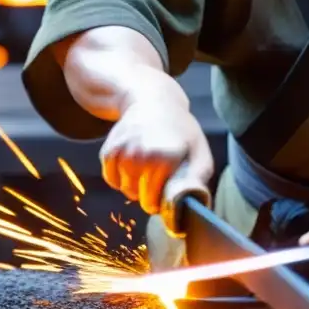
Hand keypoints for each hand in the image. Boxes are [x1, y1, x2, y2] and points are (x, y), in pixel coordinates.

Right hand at [99, 99, 213, 215]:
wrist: (152, 101)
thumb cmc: (180, 130)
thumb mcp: (199, 151)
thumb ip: (197, 179)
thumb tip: (190, 208)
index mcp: (166, 157)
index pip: (156, 202)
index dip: (162, 202)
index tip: (168, 194)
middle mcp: (141, 155)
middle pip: (141, 198)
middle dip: (150, 196)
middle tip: (161, 177)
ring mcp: (123, 152)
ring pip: (126, 190)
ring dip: (136, 186)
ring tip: (149, 166)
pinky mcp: (108, 151)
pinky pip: (112, 179)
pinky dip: (121, 177)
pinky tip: (134, 161)